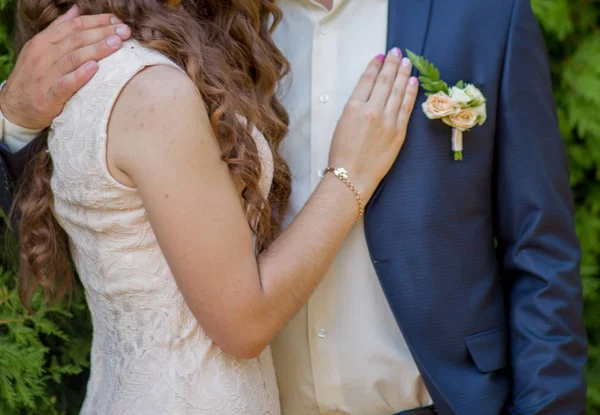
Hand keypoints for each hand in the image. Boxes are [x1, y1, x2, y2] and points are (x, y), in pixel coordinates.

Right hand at [0, 5, 130, 129]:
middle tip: (124, 31)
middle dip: (102, 33)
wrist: (14, 108)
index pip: (73, 26)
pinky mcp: (47, 98)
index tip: (116, 20)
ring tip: (116, 44)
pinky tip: (94, 68)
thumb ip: (58, 29)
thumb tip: (76, 10)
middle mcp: (42, 56)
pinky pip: (65, 85)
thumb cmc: (33, 77)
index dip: (96, 21)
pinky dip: (79, 76)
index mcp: (42, 42)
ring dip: (96, 50)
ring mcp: (44, 77)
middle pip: (76, 40)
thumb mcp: (40, 49)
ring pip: (72, 59)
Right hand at [328, 48, 417, 200]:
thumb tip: (369, 94)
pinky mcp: (398, 132)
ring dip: (403, 74)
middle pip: (385, 81)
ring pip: (398, 91)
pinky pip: (406, 107)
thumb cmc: (341, 154)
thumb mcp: (341, 125)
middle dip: (391, 64)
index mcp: (353, 108)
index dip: (375, 66)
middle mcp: (371, 110)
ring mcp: (387, 121)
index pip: (367, 80)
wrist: (351, 176)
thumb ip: (355, 108)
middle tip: (397, 52)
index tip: (381, 56)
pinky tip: (413, 82)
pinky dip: (410, 93)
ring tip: (407, 62)